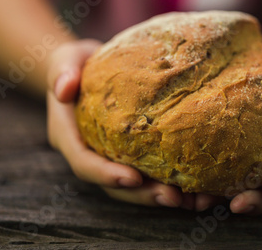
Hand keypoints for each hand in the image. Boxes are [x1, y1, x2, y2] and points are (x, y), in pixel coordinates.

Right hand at [46, 39, 209, 208]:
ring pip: (133, 186)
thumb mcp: (65, 60)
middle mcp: (89, 154)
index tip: (133, 178)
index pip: (84, 163)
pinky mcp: (128, 154)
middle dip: (142, 194)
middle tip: (173, 197)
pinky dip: (172, 184)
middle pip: (113, 184)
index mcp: (69, 137)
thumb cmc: (76, 64)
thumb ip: (62, 71)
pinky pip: (148, 174)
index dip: (107, 174)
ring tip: (193, 201)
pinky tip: (199, 190)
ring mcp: (109, 157)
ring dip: (160, 195)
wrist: (86, 69)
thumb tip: (64, 88)